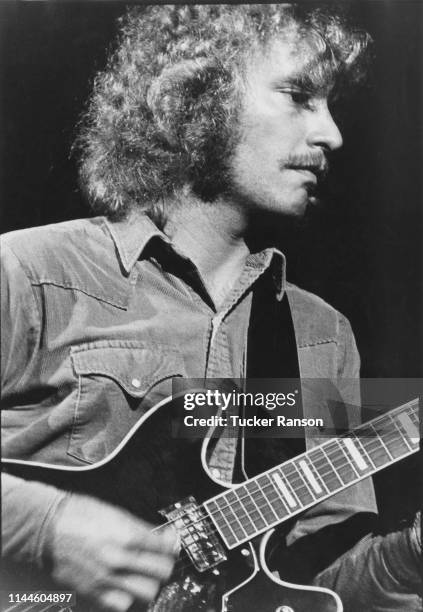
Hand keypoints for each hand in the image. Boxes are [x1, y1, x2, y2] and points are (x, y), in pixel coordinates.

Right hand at [45, 493, 177, 611]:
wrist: (47, 528)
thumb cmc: (79, 515)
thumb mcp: (115, 512)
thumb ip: (141, 528)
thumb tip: (162, 536)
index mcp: (127, 535)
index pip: (165, 547)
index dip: (172, 543)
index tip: (170, 541)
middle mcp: (120, 559)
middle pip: (162, 572)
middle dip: (165, 564)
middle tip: (159, 558)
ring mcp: (107, 579)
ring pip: (147, 592)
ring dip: (149, 582)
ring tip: (143, 574)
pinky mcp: (93, 593)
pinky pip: (123, 604)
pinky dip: (128, 597)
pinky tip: (125, 585)